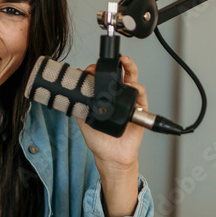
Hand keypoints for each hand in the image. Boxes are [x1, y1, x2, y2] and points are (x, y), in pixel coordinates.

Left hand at [75, 54, 144, 216]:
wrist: (110, 155)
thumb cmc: (98, 139)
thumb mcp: (84, 119)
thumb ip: (81, 105)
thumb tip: (75, 90)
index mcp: (104, 97)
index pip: (102, 78)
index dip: (97, 71)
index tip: (90, 69)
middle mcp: (117, 96)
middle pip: (119, 73)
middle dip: (116, 63)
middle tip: (110, 60)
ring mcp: (129, 101)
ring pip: (132, 79)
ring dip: (129, 68)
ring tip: (123, 62)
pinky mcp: (139, 108)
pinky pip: (140, 94)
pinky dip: (136, 88)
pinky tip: (131, 86)